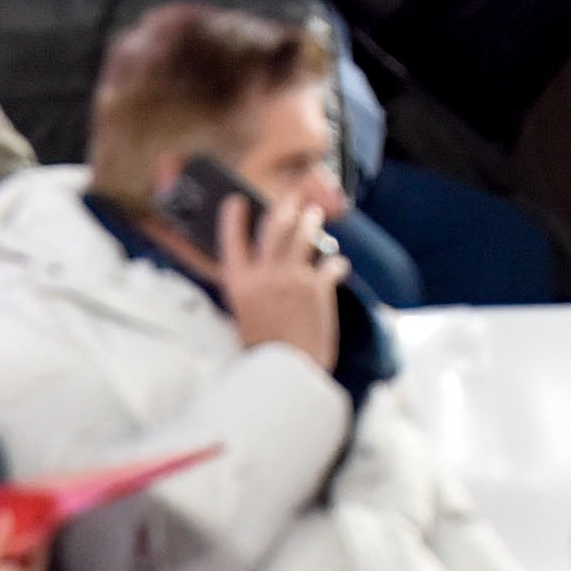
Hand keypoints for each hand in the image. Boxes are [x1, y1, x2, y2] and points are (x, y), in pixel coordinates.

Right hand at [200, 187, 346, 370]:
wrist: (288, 372)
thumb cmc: (263, 351)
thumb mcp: (243, 316)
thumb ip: (250, 290)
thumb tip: (258, 271)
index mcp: (239, 284)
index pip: (232, 240)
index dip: (234, 218)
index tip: (237, 202)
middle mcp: (264, 275)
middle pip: (274, 228)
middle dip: (285, 208)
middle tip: (292, 199)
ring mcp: (293, 278)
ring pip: (304, 237)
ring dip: (311, 223)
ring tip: (314, 215)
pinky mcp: (319, 288)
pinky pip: (332, 264)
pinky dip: (336, 263)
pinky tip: (338, 264)